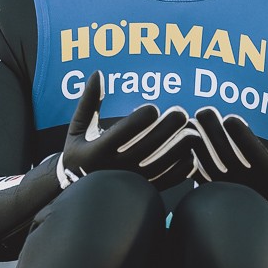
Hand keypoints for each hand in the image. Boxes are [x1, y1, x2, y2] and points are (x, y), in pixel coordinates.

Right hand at [57, 71, 197, 190]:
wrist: (82, 194)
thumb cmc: (81, 153)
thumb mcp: (78, 128)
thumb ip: (88, 102)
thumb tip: (98, 73)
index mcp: (98, 150)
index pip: (125, 131)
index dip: (143, 117)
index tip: (153, 107)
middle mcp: (117, 168)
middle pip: (151, 145)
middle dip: (169, 126)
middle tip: (179, 112)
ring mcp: (134, 181)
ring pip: (165, 162)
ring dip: (181, 144)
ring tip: (190, 128)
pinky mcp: (148, 190)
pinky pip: (172, 179)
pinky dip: (185, 164)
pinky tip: (188, 150)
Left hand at [191, 105, 267, 223]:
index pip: (249, 147)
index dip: (237, 131)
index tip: (229, 117)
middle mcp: (248, 180)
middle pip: (223, 150)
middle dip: (212, 129)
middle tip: (205, 111)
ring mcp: (230, 187)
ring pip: (208, 162)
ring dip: (198, 140)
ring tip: (192, 122)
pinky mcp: (218, 191)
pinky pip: (200, 174)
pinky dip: (192, 157)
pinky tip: (188, 142)